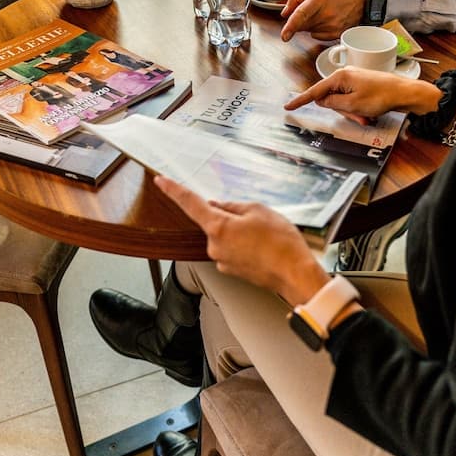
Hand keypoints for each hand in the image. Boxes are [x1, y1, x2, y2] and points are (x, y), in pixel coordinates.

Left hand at [154, 175, 328, 305]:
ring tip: (266, 235)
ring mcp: (222, 261)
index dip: (174, 190)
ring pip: (225, 235)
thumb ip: (233, 206)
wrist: (295, 274)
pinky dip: (245, 243)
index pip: (190, 204)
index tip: (161, 181)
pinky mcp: (232, 270)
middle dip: (232, 215)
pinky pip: (233, 248)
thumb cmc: (281, 243)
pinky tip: (264, 245)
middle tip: (257, 220)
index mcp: (218, 228)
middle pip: (214, 221)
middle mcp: (214, 247)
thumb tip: (219, 206)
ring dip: (240, 230)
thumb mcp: (258, 210)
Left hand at [280, 0, 366, 41]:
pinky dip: (317, 29)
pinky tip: (327, 19)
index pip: (301, 15)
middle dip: (300, 19)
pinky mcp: (337, 34)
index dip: (290, 26)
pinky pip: (318, 35)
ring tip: (322, 11)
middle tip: (311, 8)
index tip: (284, 36)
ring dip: (309, 24)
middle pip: (302, 25)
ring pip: (309, 31)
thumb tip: (284, 13)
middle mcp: (327, 13)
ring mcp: (333, 25)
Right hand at [285, 67, 442, 121]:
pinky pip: (352, 101)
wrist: (404, 93)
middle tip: (357, 117)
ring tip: (366, 117)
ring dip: (352, 113)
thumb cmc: (380, 97)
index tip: (288, 106)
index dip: (301, 100)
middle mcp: (345, 75)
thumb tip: (322, 101)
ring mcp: (354, 80)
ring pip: (342, 102)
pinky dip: (358, 110)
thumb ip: (332, 103)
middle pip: (330, 99)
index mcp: (340, 77)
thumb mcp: (352, 104)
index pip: (315, 91)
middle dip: (341, 111)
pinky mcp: (362, 86)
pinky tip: (369, 115)